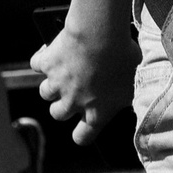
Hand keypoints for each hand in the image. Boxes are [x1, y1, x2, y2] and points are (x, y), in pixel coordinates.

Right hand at [33, 17, 138, 145]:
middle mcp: (73, 102)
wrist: (100, 35)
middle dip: (62, 105)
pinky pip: (37, 64)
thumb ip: (129, 92)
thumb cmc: (123, 57)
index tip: (81, 129)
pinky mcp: (47, 64)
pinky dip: (43, 58)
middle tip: (72, 92)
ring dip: (52, 83)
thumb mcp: (135, 80)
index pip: (83, 137)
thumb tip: (135, 94)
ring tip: (64, 71)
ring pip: (45, 92)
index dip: (81, 134)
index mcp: (98, 112)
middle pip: (57, 114)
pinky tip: (52, 50)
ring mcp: (57, 83)